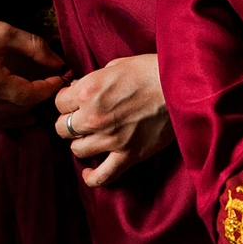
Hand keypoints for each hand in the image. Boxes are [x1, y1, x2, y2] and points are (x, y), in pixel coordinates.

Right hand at [0, 0, 64, 128]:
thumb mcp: (2, 32)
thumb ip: (36, 48)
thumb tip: (60, 63)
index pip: (30, 96)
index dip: (48, 89)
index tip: (59, 79)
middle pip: (20, 110)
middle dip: (38, 99)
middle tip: (49, 88)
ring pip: (6, 120)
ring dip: (23, 110)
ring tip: (34, 98)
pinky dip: (3, 116)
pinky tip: (12, 106)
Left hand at [53, 54, 173, 186]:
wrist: (183, 86)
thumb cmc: (151, 71)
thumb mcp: (116, 65)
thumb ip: (94, 80)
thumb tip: (80, 90)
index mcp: (88, 90)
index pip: (58, 103)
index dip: (67, 102)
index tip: (76, 102)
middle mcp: (94, 116)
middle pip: (62, 128)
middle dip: (71, 123)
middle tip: (83, 120)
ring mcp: (111, 139)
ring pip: (77, 150)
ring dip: (82, 144)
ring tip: (92, 138)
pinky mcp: (129, 155)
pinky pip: (102, 176)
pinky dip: (92, 178)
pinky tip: (88, 173)